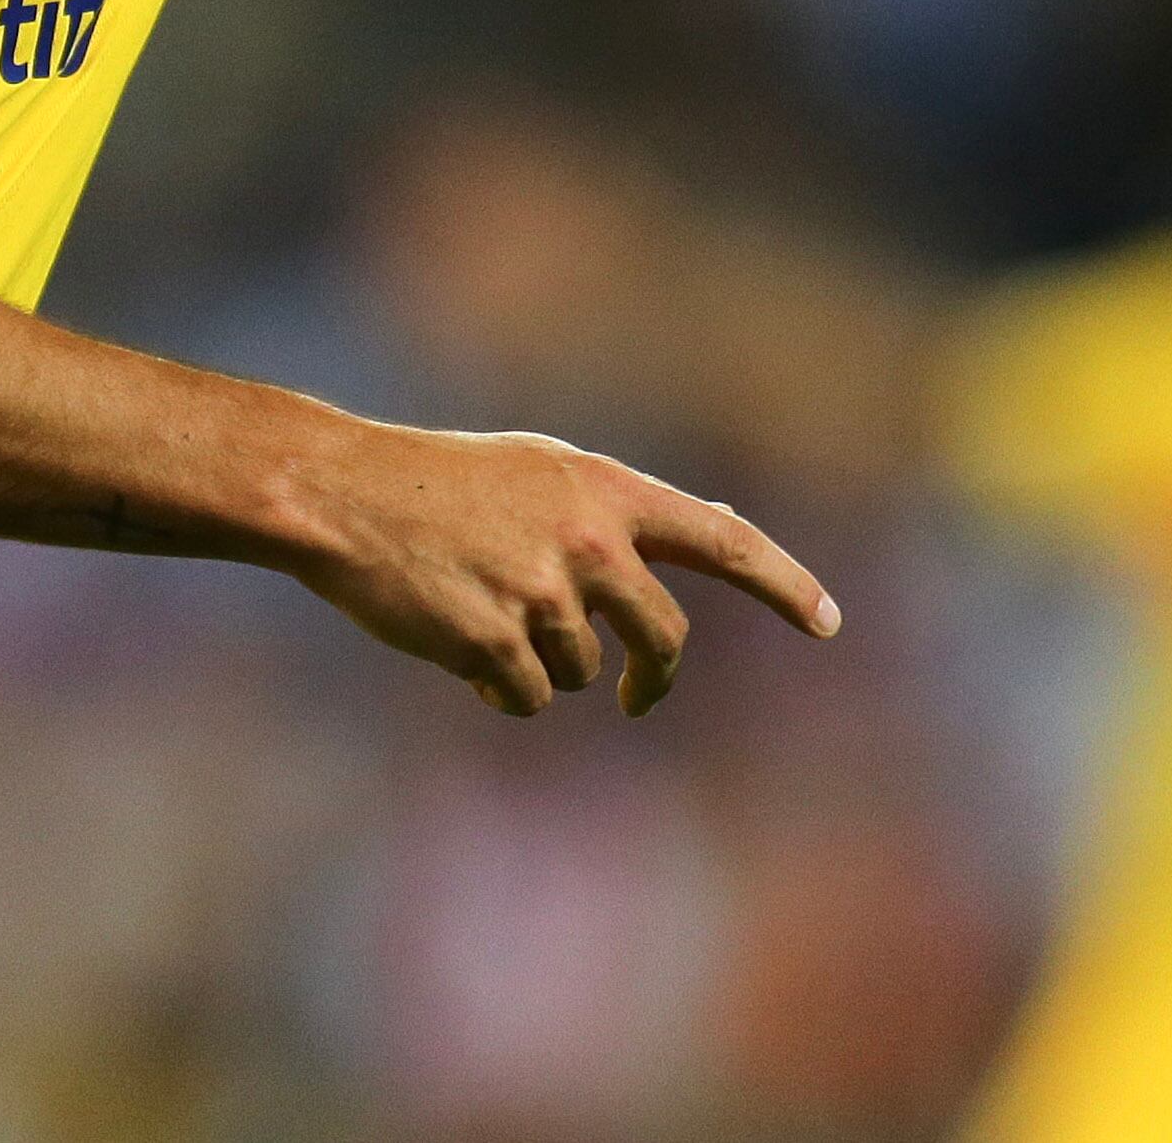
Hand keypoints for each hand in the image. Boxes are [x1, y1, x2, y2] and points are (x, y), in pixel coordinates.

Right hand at [285, 421, 839, 716]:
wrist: (342, 494)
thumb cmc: (435, 484)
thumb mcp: (537, 473)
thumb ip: (605, 513)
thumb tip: (682, 544)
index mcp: (605, 491)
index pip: (725, 540)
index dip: (784, 583)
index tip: (829, 622)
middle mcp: (591, 541)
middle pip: (665, 638)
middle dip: (653, 679)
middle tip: (635, 699)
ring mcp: (544, 594)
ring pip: (580, 672)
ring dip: (539, 663)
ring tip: (480, 612)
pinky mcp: (495, 642)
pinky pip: (523, 698)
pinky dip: (495, 686)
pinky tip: (455, 643)